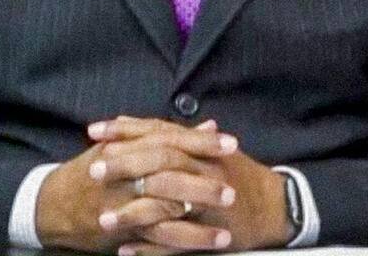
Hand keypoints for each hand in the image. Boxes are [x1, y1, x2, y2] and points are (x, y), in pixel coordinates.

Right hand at [35, 117, 235, 253]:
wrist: (51, 203)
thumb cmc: (94, 171)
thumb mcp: (125, 146)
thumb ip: (171, 136)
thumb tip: (210, 125)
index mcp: (128, 146)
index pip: (170, 138)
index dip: (201, 141)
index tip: (230, 142)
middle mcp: (125, 171)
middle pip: (170, 171)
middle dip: (204, 180)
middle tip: (233, 187)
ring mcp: (122, 201)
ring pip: (165, 208)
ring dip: (199, 219)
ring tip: (228, 223)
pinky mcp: (120, 228)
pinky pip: (156, 236)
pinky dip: (182, 241)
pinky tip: (206, 244)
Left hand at [90, 116, 290, 254]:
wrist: (274, 206)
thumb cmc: (236, 174)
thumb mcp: (208, 149)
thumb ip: (173, 137)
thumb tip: (137, 125)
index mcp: (199, 148)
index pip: (157, 132)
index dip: (125, 130)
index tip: (94, 131)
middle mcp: (203, 170)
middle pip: (159, 163)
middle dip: (124, 167)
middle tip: (92, 170)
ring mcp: (207, 203)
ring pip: (165, 206)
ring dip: (131, 214)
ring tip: (102, 219)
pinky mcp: (211, 233)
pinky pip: (176, 242)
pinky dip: (149, 249)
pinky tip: (126, 251)